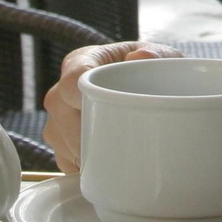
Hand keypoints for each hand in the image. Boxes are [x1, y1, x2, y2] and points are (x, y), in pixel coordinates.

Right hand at [42, 41, 184, 172]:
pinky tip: (108, 164)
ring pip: (59, 140)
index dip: (83, 99)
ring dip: (85, 153)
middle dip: (88, 136)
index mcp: (84, 60)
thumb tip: (140, 56)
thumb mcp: (163, 58)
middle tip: (119, 146)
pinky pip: (63, 160)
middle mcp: (63, 88)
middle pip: (61, 114)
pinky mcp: (61, 142)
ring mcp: (58, 116)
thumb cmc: (152, 71)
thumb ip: (157, 54)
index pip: (71, 79)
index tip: (108, 112)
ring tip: (118, 154)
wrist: (151, 90)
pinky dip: (84, 167)